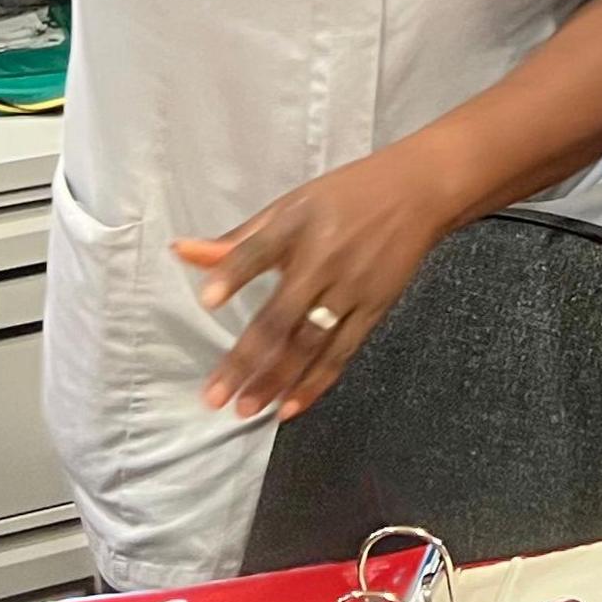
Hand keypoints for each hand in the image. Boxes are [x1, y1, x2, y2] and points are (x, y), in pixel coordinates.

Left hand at [173, 146, 462, 422]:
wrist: (418, 193)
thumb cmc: (344, 197)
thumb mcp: (290, 207)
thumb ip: (240, 240)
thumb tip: (183, 252)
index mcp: (298, 225)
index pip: (259, 251)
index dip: (234, 275)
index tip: (207, 301)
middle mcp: (324, 260)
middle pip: (280, 316)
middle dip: (246, 360)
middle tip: (215, 396)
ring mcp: (352, 289)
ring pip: (309, 344)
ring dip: (277, 380)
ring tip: (247, 409)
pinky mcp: (374, 309)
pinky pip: (341, 352)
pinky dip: (316, 382)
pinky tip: (290, 406)